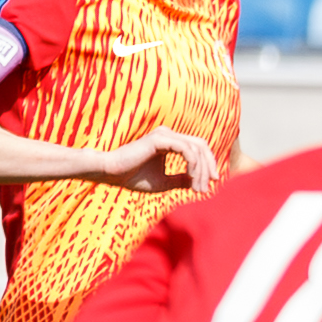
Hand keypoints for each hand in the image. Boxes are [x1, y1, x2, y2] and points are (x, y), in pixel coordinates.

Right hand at [99, 125, 219, 195]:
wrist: (111, 173)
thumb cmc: (133, 177)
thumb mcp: (164, 182)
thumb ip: (181, 180)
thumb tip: (198, 182)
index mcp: (170, 142)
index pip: (198, 148)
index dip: (208, 165)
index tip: (209, 183)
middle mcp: (169, 135)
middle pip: (201, 146)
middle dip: (208, 167)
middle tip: (206, 187)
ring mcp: (165, 134)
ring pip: (195, 148)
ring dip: (201, 170)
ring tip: (198, 187)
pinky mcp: (160, 139)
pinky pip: (186, 149)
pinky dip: (193, 163)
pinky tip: (191, 177)